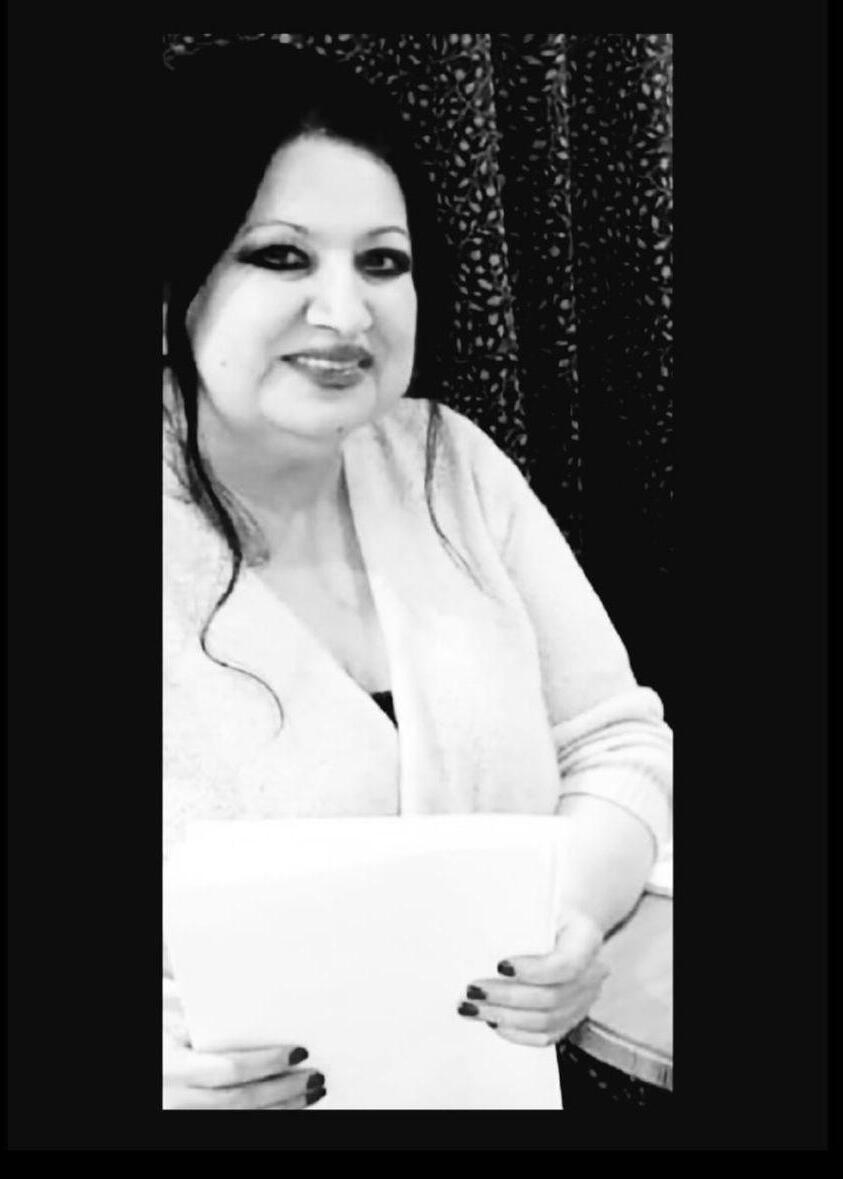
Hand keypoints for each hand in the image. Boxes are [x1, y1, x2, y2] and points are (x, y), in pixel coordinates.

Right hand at [163, 977, 325, 1109]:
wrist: (140, 1070)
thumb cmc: (157, 1036)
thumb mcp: (167, 1019)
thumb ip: (195, 1011)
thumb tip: (234, 984)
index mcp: (175, 1068)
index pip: (230, 1069)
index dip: (266, 1063)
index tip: (298, 1052)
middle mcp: (179, 1099)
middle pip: (241, 1101)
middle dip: (284, 1090)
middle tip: (315, 1076)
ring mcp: (186, 1117)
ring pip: (243, 1120)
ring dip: (282, 1108)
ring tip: (311, 1092)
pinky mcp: (195, 1124)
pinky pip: (236, 1125)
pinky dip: (268, 1116)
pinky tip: (288, 1107)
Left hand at [457, 906, 608, 1046]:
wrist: (561, 924)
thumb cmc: (543, 912)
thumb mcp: (536, 904)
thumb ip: (518, 919)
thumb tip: (480, 934)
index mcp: (587, 937)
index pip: (566, 963)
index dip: (534, 971)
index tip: (499, 965)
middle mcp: (593, 972)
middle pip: (552, 997)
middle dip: (508, 997)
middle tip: (474, 990)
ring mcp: (585, 999)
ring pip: (547, 1021)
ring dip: (506, 1017)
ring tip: (474, 1008)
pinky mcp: (572, 1018)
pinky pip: (547, 1036)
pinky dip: (517, 1033)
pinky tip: (494, 1022)